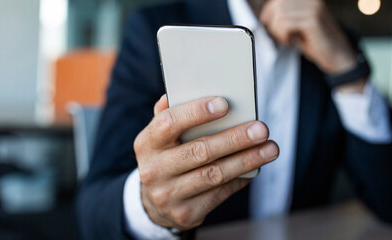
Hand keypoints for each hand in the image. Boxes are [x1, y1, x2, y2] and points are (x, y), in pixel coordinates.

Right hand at [134, 95, 278, 229]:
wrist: (154, 202)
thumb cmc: (165, 157)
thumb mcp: (159, 137)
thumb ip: (169, 115)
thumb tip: (179, 92)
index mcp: (147, 143)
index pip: (169, 123)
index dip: (196, 112)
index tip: (225, 104)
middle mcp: (154, 170)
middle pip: (199, 151)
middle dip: (234, 139)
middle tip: (261, 128)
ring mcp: (168, 194)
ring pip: (214, 174)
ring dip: (246, 160)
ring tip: (270, 149)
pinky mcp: (186, 213)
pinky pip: (220, 193)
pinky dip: (240, 178)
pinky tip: (256, 167)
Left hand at [260, 0, 356, 74]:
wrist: (336, 54)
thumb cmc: (315, 40)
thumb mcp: (296, 24)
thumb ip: (284, 15)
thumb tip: (264, 15)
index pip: (278, 0)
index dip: (268, 12)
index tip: (267, 24)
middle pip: (278, 5)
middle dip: (273, 23)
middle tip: (279, 36)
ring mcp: (313, 7)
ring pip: (280, 15)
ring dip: (278, 31)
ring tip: (287, 39)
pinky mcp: (313, 19)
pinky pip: (286, 24)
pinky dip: (283, 35)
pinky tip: (291, 41)